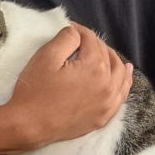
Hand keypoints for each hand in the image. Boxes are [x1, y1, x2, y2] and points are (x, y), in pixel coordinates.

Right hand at [6, 23, 131, 148]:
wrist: (29, 126)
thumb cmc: (35, 90)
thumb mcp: (46, 56)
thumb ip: (66, 37)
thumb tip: (77, 32)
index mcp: (95, 67)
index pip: (91, 40)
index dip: (78, 31)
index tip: (69, 28)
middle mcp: (108, 84)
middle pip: (106, 55)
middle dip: (94, 44)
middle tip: (79, 40)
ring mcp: (108, 103)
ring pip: (120, 73)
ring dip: (112, 59)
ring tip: (104, 51)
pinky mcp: (104, 116)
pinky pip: (121, 95)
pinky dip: (124, 81)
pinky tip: (125, 72)